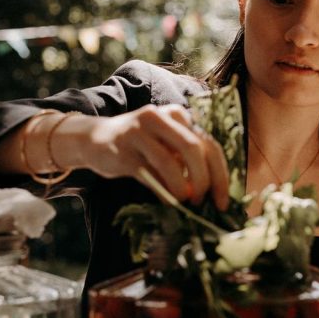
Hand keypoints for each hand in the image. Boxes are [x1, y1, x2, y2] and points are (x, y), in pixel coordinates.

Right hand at [85, 104, 229, 208]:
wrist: (95, 139)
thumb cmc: (140, 147)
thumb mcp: (167, 146)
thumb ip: (188, 161)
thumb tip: (212, 193)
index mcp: (178, 115)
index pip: (209, 144)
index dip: (220, 175)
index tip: (223, 202)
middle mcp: (160, 117)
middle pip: (193, 148)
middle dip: (203, 180)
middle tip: (201, 201)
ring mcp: (139, 132)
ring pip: (169, 161)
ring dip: (181, 188)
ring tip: (184, 202)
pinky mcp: (123, 150)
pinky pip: (147, 173)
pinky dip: (161, 191)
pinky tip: (166, 201)